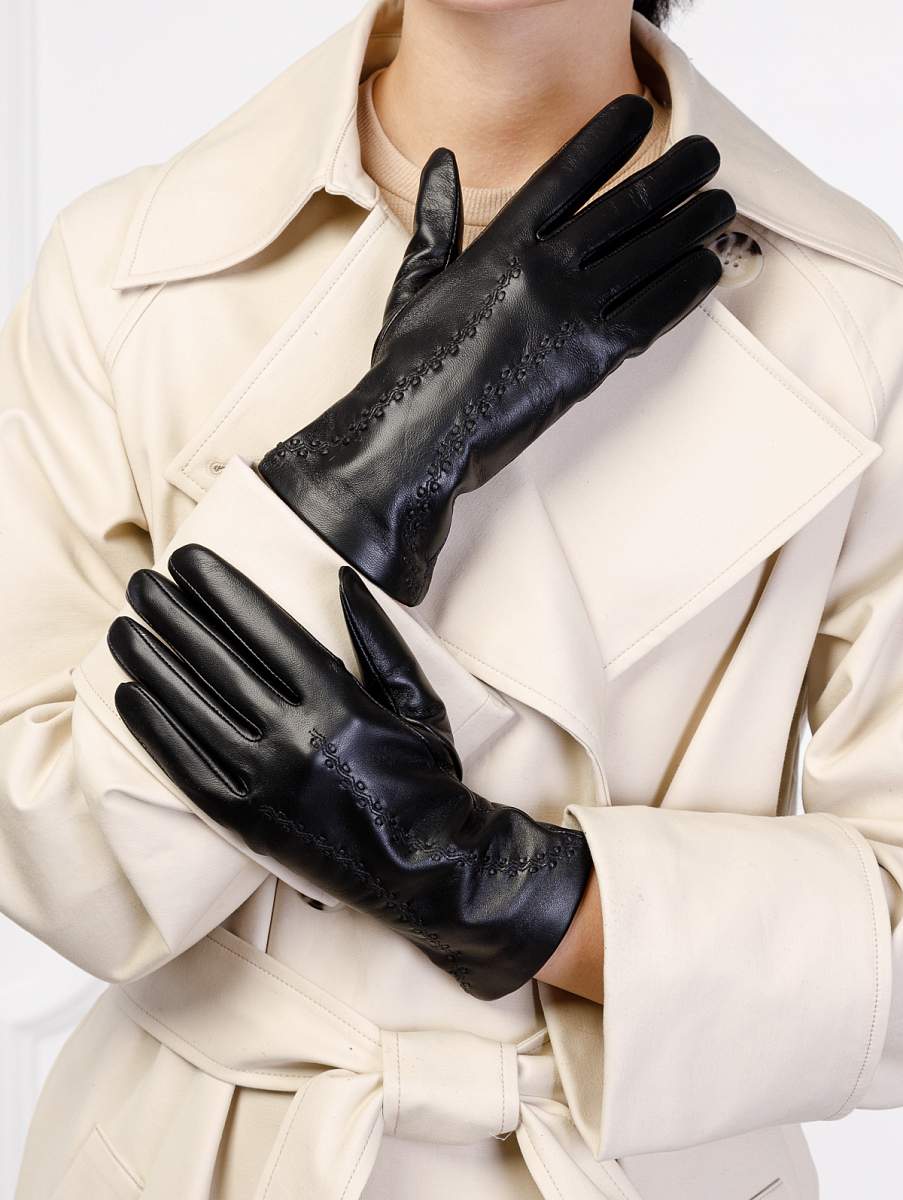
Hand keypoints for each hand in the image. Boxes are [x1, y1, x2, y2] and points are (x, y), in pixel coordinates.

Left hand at [107, 545, 592, 1000]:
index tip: (188, 561)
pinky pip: (186, 768)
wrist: (427, 866)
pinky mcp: (247, 821)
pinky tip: (128, 696)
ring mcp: (266, 780)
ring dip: (151, 664)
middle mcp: (295, 735)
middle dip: (174, 616)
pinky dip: (154, 730)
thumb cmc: (427, 778)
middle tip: (141, 584)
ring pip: (192, 710)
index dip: (221, 591)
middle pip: (218, 662)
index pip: (264, 629)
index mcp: (339, 699)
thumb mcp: (418, 700)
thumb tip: (344, 578)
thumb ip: (380, 638)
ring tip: (122, 630)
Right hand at [258, 94, 734, 604]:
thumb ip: (437, 221)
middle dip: (675, 174)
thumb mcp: (415, 284)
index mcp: (501, 246)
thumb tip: (443, 163)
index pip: (567, 173)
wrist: (419, 436)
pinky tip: (705, 265)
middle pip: (628, 206)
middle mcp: (545, 271)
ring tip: (718, 204)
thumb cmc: (411, 368)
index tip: (638, 113)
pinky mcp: (593, 360)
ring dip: (693, 224)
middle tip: (704, 155)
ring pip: (652, 255)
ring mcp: (573, 315)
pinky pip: (655, 312)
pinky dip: (686, 285)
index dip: (609, 137)